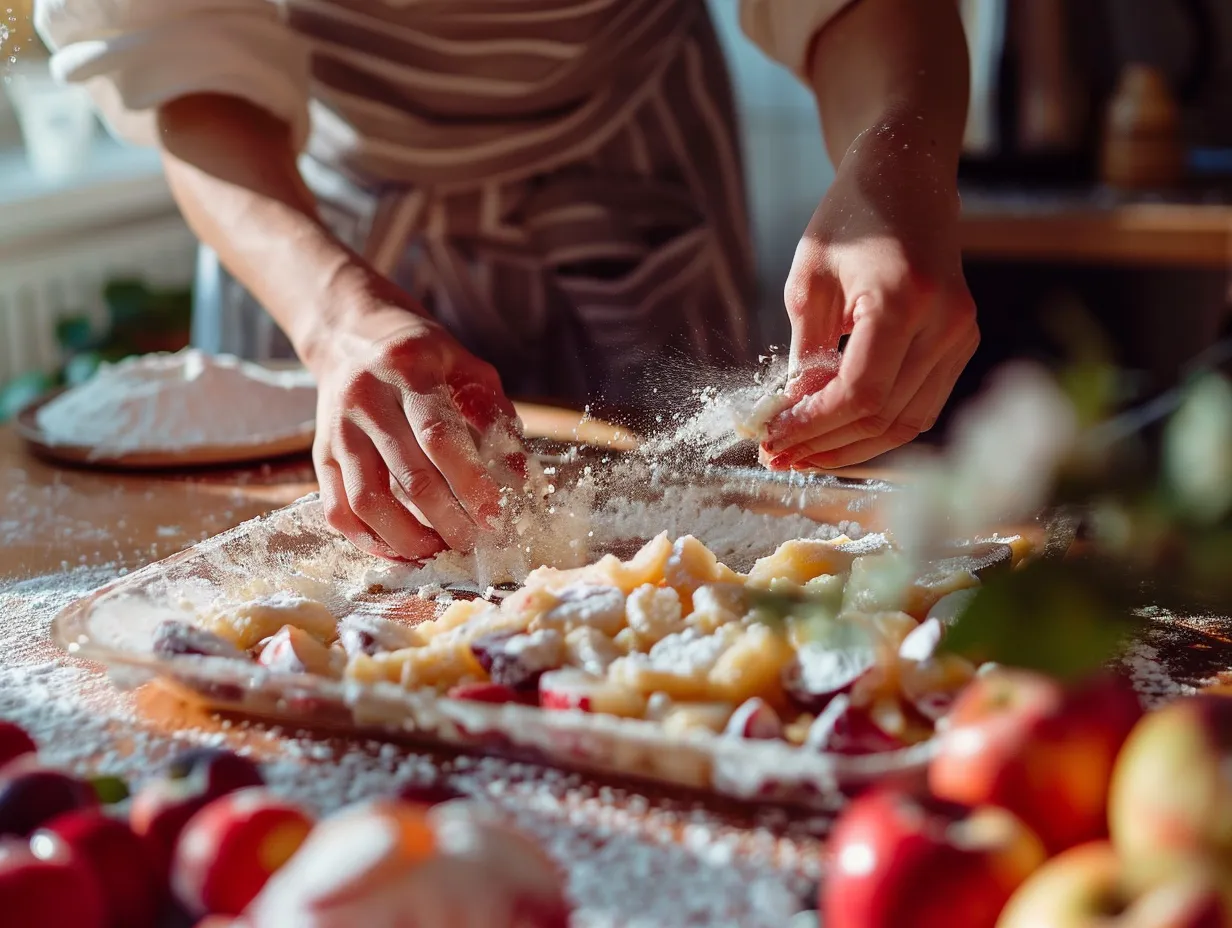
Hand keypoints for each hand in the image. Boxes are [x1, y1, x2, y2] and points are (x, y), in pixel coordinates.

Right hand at [306, 273, 519, 560]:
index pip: (439, 436)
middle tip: (474, 542)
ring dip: (407, 538)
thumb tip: (522, 479)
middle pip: (408, 475)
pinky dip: (369, 540)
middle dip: (447, 519)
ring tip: (440, 551)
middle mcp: (366, 399)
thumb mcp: (467, 368)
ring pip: (367, 500)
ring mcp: (338, 431)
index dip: (470, 481)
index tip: (495, 515)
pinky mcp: (320, 456)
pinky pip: (337, 510)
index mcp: (409, 370)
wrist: (352, 335)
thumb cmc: (424, 357)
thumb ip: (495, 418)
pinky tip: (402, 550)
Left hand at [762, 122, 978, 469]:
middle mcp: (945, 323)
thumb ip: (806, 351)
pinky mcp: (963, 342)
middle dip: (825, 445)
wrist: (908, 176)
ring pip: (908, 422)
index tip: (773, 437)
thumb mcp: (809, 279)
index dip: (814, 426)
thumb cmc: (851, 217)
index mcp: (904, 300)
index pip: (861, 393)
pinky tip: (837, 431)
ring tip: (801, 454)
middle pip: (885, 417)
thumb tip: (794, 414)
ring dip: (851, 445)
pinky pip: (921, 405)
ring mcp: (962, 335)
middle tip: (777, 456)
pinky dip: (878, 426)